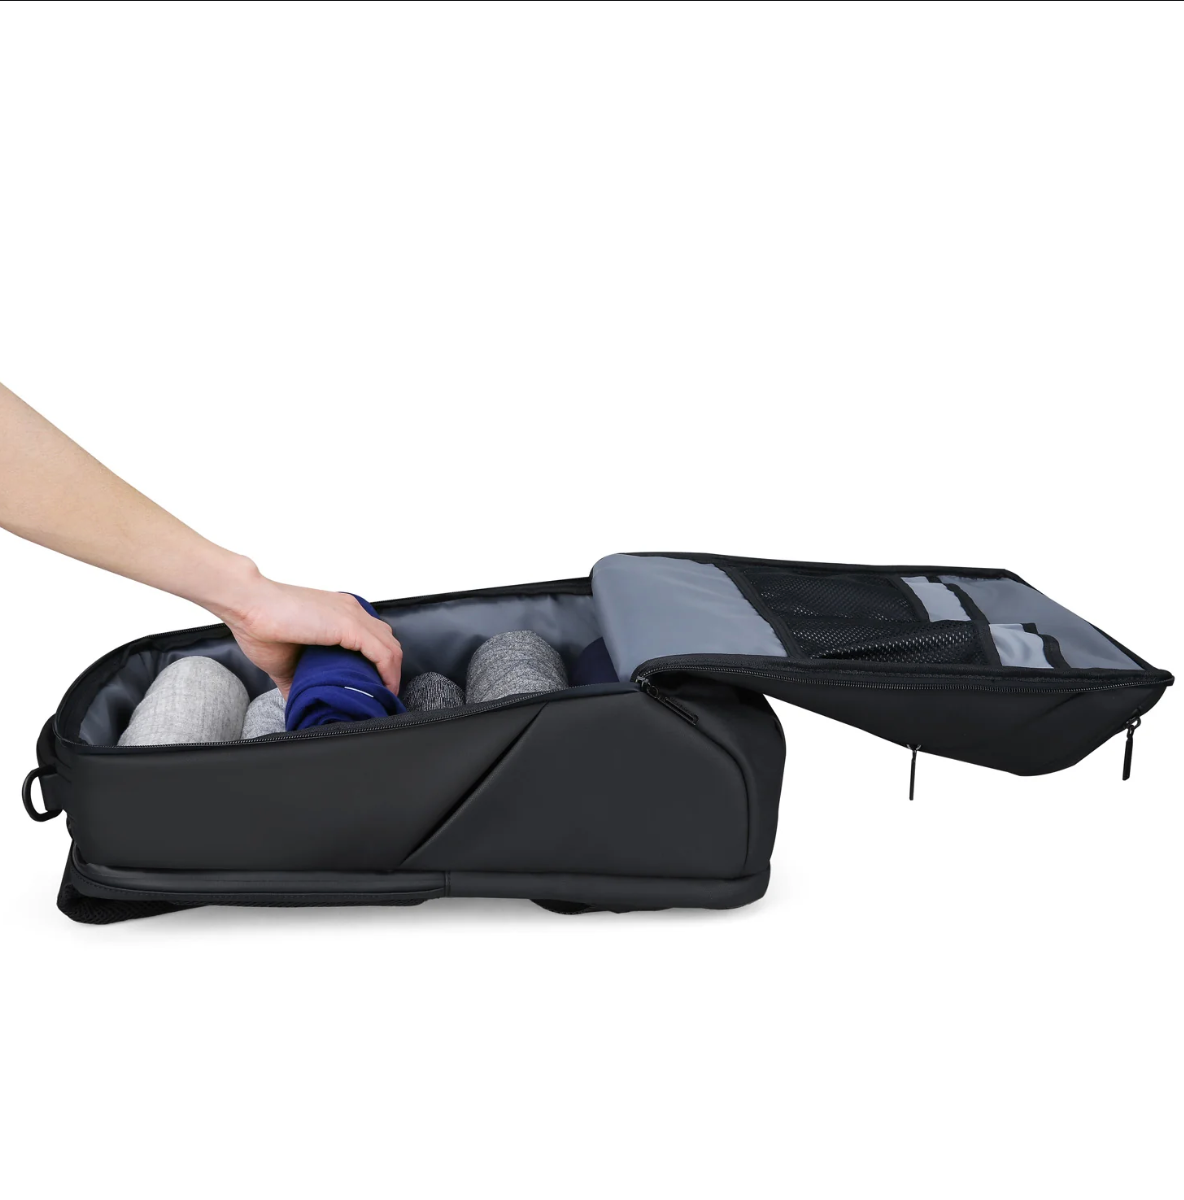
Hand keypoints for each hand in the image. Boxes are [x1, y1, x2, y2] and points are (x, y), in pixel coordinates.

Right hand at [218, 576, 402, 698]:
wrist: (247, 604)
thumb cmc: (260, 625)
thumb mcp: (285, 661)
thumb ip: (297, 679)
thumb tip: (297, 699)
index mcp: (339, 615)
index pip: (374, 638)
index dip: (379, 665)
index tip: (374, 687)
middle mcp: (351, 611)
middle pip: (388, 642)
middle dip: (390, 671)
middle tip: (381, 695)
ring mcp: (353, 616)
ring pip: (391, 647)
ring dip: (392, 675)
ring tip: (384, 696)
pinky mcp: (350, 625)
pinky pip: (383, 653)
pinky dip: (388, 674)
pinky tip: (384, 688)